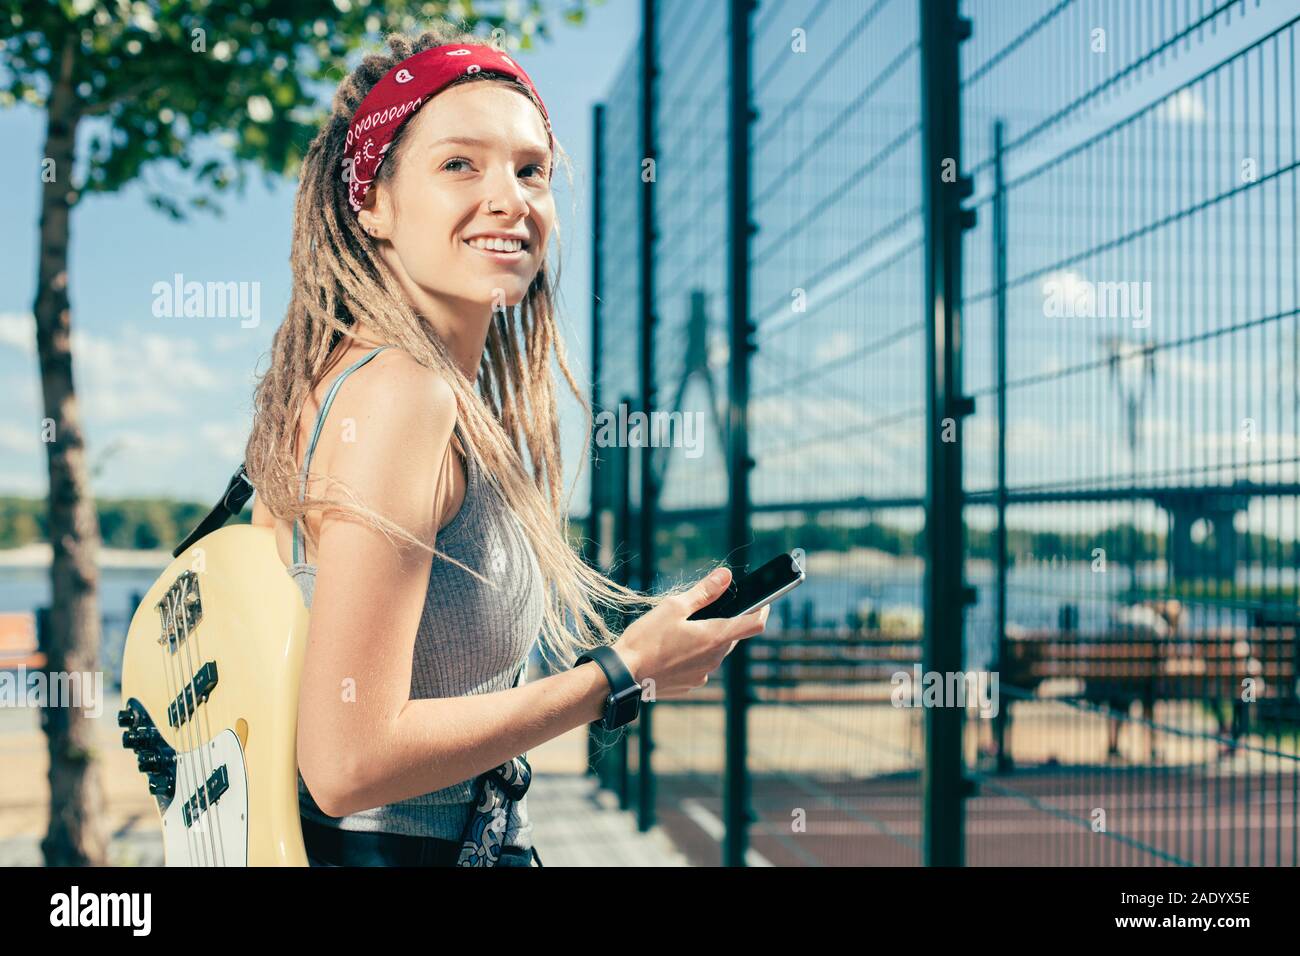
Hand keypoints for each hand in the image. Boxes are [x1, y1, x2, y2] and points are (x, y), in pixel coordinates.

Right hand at [612, 567, 769, 700]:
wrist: (623, 676)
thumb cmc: (646, 639)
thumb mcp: (674, 607)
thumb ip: (704, 592)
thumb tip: (726, 576)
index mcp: (714, 637)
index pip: (754, 624)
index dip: (763, 609)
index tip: (763, 600)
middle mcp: (714, 659)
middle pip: (732, 636)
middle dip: (725, 622)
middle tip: (706, 610)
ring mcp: (703, 675)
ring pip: (716, 651)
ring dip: (708, 639)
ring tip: (681, 630)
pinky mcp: (691, 685)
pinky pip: (701, 665)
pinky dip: (694, 655)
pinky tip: (673, 650)